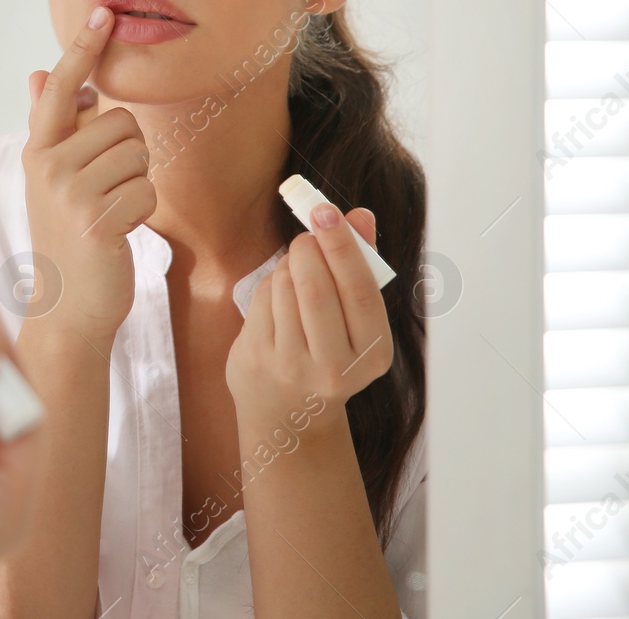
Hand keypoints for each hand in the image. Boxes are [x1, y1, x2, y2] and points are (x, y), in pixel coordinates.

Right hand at [21, 5, 153, 338]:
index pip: (61, 87)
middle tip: (105, 191)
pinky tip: (119, 232)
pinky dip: (143, 212)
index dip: (83, 48)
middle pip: (121, 122)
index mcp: (38, 150)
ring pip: (138, 155)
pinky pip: (146, 191)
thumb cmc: (67, 239)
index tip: (102, 11)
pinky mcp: (97, 219)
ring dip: (137, 184)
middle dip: (128, 154)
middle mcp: (48, 164)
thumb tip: (39, 75)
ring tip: (110, 212)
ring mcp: (70, 191)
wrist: (67, 308)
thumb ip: (51, 126)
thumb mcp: (51, 180)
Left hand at [226, 204, 392, 436]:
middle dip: (308, 249)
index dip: (343, 247)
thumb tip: (360, 214)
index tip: (327, 212)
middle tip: (307, 234)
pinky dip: (269, 285)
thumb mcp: (356, 320)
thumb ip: (361, 265)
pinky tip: (278, 297)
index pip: (360, 291)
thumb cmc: (329, 352)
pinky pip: (261, 301)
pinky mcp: (256, 359)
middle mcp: (334, 367)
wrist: (289, 415)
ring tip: (296, 273)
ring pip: (284, 288)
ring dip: (288, 266)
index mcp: (372, 355)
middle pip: (316, 287)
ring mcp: (290, 366)